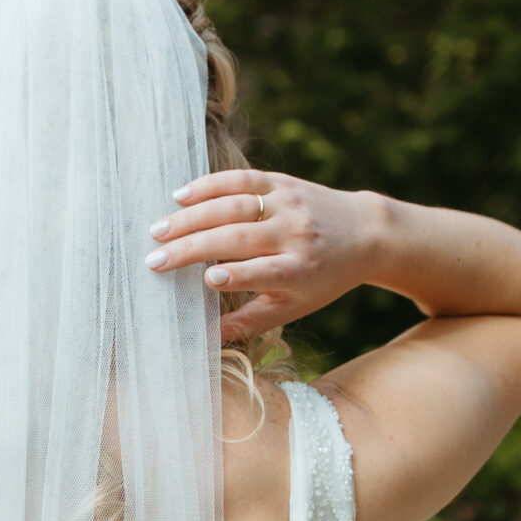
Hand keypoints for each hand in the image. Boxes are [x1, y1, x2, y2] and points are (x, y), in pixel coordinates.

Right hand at [147, 169, 385, 343]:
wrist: (365, 233)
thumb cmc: (323, 278)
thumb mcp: (294, 307)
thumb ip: (251, 322)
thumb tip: (207, 341)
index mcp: (299, 270)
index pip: (265, 272)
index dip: (237, 275)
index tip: (207, 278)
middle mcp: (295, 234)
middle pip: (238, 238)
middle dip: (193, 247)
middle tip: (155, 259)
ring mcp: (287, 204)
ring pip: (233, 206)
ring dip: (191, 217)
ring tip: (157, 230)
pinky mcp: (282, 182)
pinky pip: (242, 179)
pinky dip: (210, 185)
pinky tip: (180, 196)